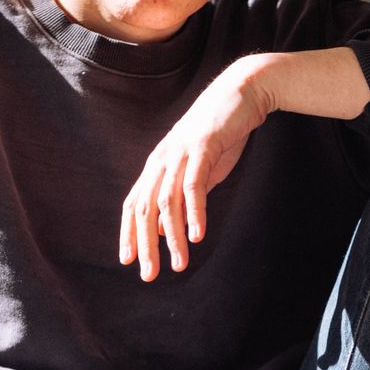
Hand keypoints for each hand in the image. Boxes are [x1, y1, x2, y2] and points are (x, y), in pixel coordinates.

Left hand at [120, 57, 271, 281]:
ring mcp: (179, 154)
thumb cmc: (220, 133)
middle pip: (144, 209)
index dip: (129, 234)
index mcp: (157, 166)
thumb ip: (180, 196)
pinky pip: (193, 187)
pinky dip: (194, 213)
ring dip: (172, 237)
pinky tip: (197, 237)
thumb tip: (167, 226)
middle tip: (150, 275)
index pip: (133, 205)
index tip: (129, 261)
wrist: (240, 94)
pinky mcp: (202, 149)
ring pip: (167, 203)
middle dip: (146, 246)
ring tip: (179, 265)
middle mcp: (161, 160)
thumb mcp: (196, 170)